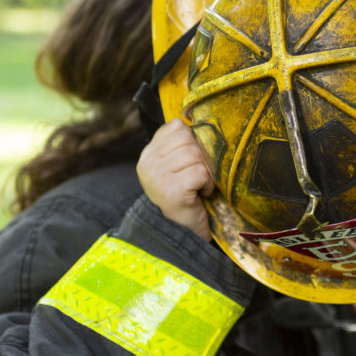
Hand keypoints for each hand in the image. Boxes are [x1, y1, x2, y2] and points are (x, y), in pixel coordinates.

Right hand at [137, 118, 214, 239]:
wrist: (180, 233)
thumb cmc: (185, 196)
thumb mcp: (177, 166)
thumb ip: (182, 144)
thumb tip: (200, 122)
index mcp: (149, 153)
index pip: (177, 127)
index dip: (193, 141)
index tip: (192, 162)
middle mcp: (147, 162)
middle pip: (188, 139)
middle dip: (201, 157)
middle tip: (198, 176)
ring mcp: (156, 176)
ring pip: (195, 154)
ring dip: (205, 171)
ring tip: (198, 185)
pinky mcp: (170, 190)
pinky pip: (200, 172)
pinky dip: (207, 183)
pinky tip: (200, 193)